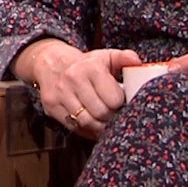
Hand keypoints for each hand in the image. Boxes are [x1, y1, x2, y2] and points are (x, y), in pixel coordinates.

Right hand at [20, 41, 140, 139]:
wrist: (51, 62)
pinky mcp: (51, 105)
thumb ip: (123, 58)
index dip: (120, 104)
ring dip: (98, 126)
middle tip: (113, 114)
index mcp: (91, 67)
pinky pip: (72, 126)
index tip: (120, 103)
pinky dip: (85, 129)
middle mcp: (73, 79)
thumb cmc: (84, 64)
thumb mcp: (105, 56)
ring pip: (86, 122)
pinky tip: (91, 123)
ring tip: (104, 121)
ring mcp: (60, 93)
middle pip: (100, 113)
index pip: (114, 99)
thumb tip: (136, 62)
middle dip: (110, 117)